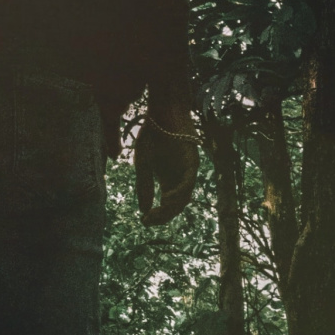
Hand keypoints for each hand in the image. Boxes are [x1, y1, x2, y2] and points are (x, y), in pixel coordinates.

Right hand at [134, 95, 197, 224]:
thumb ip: (143, 186)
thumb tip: (144, 211)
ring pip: (184, 196)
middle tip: (150, 221)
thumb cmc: (153, 134)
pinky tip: (166, 198)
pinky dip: (179, 192)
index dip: (157, 216)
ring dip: (172, 208)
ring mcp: (188, 171)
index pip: (166, 206)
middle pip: (176, 205)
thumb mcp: (142, 163)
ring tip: (158, 214)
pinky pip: (188, 182)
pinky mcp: (193, 161)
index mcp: (168, 180)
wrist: (162, 111)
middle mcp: (180, 178)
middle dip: (164, 216)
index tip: (144, 222)